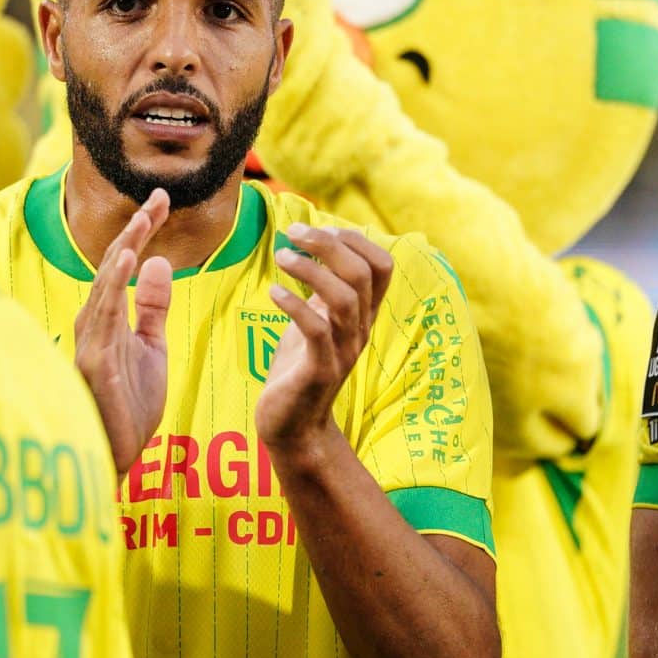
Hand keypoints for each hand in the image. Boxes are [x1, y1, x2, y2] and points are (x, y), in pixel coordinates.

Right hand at [74, 189, 173, 471]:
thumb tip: (160, 262)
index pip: (124, 264)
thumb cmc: (128, 405)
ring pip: (106, 284)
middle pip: (113, 265)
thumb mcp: (151, 348)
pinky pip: (103, 314)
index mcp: (109, 318)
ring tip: (144, 218)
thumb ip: (153, 308)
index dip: (142, 231)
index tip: (161, 201)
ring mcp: (91, 340)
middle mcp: (94, 322)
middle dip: (136, 230)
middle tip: (159, 196)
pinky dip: (113, 284)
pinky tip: (126, 259)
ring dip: (125, 248)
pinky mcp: (93, 359)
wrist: (117, 454)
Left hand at [258, 225, 391, 453]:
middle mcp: (360, 330)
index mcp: (362, 316)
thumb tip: (314, 246)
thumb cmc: (299, 368)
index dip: (356, 240)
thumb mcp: (315, 321)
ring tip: (281, 257)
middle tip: (293, 232)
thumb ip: (321, 290)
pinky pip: (316, 330)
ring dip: (310, 270)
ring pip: (343, 298)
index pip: (383, 266)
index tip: (320, 230)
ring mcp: (342, 351)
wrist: (293, 427)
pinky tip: (274, 292)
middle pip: (363, 274)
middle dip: (329, 244)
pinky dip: (294, 305)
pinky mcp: (319, 371)